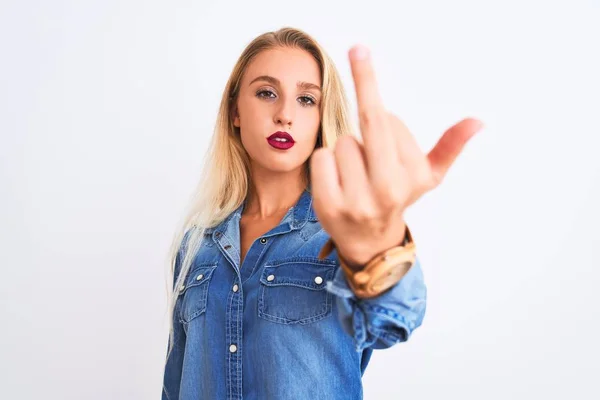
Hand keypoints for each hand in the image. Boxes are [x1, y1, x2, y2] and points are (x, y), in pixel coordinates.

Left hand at [309, 44, 483, 266]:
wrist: (370, 243)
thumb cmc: (397, 197)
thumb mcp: (427, 176)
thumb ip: (449, 147)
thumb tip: (477, 121)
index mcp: (412, 177)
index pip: (388, 122)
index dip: (380, 111)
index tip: (368, 68)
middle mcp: (387, 190)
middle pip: (370, 123)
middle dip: (365, 79)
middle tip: (359, 48)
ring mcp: (356, 200)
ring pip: (341, 142)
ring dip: (345, 151)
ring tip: (355, 174)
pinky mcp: (328, 206)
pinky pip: (321, 158)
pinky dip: (326, 164)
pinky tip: (338, 182)